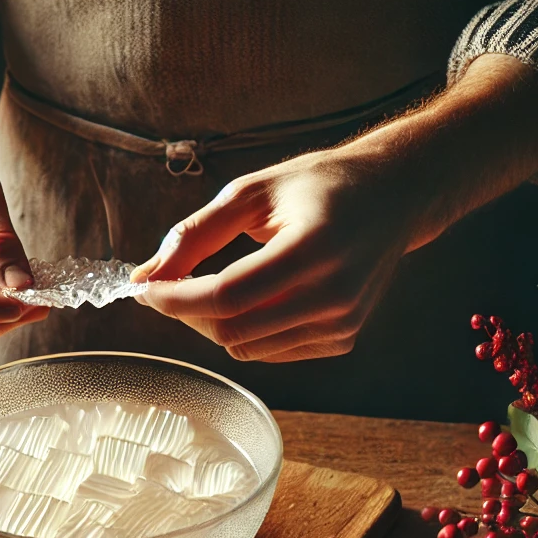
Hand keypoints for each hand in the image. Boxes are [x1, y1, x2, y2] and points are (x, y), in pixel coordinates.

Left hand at [134, 152, 416, 361]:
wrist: (393, 196)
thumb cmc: (318, 185)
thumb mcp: (252, 192)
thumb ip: (195, 234)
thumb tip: (144, 276)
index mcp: (313, 248)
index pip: (227, 294)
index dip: (176, 298)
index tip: (144, 288)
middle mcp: (334, 294)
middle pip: (232, 328)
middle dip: (187, 313)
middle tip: (169, 286)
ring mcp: (342, 323)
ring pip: (246, 347)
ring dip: (212, 323)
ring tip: (208, 286)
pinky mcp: (342, 339)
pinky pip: (270, 351)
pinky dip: (244, 331)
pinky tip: (251, 298)